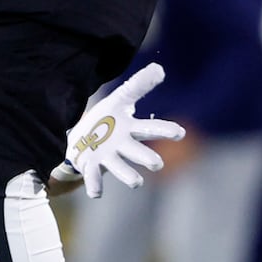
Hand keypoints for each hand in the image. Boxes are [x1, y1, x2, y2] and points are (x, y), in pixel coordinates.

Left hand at [50, 63, 185, 197]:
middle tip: (156, 164)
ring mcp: (107, 158)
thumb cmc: (106, 120)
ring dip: (128, 175)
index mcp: (130, 129)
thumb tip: (160, 68)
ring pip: (121, 169)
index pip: (151, 128)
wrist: (81, 140)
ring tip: (136, 181)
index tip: (179, 132)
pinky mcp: (91, 167)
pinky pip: (95, 178)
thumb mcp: (120, 99)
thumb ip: (139, 85)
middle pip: (138, 153)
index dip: (165, 131)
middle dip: (147, 158)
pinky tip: (97, 193)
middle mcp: (123, 147)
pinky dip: (96, 186)